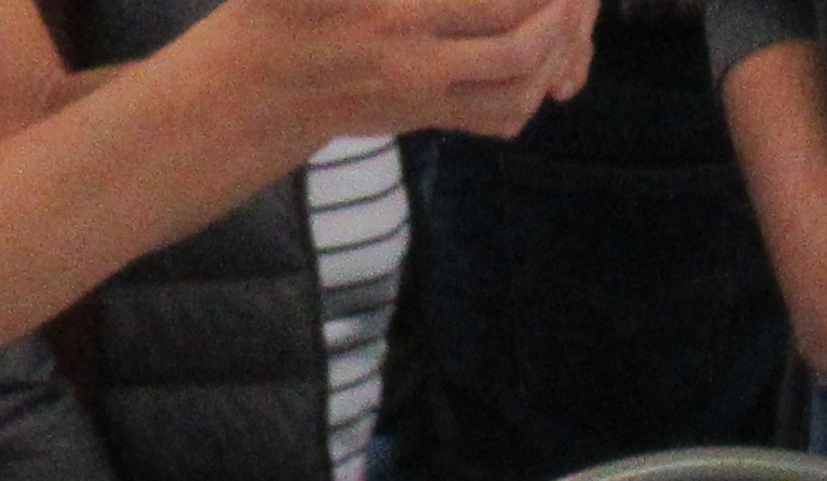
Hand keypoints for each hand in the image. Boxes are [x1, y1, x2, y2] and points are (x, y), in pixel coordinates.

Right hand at [233, 0, 592, 143]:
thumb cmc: (274, 18)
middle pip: (519, 53)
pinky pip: (496, 122)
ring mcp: (427, 99)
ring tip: (565, 25)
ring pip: (516, 96)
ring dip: (551, 63)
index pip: (493, 6)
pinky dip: (528, 99)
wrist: (260, 93)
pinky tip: (539, 67)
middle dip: (558, 21)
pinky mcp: (428, 119)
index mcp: (399, 18)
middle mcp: (420, 65)